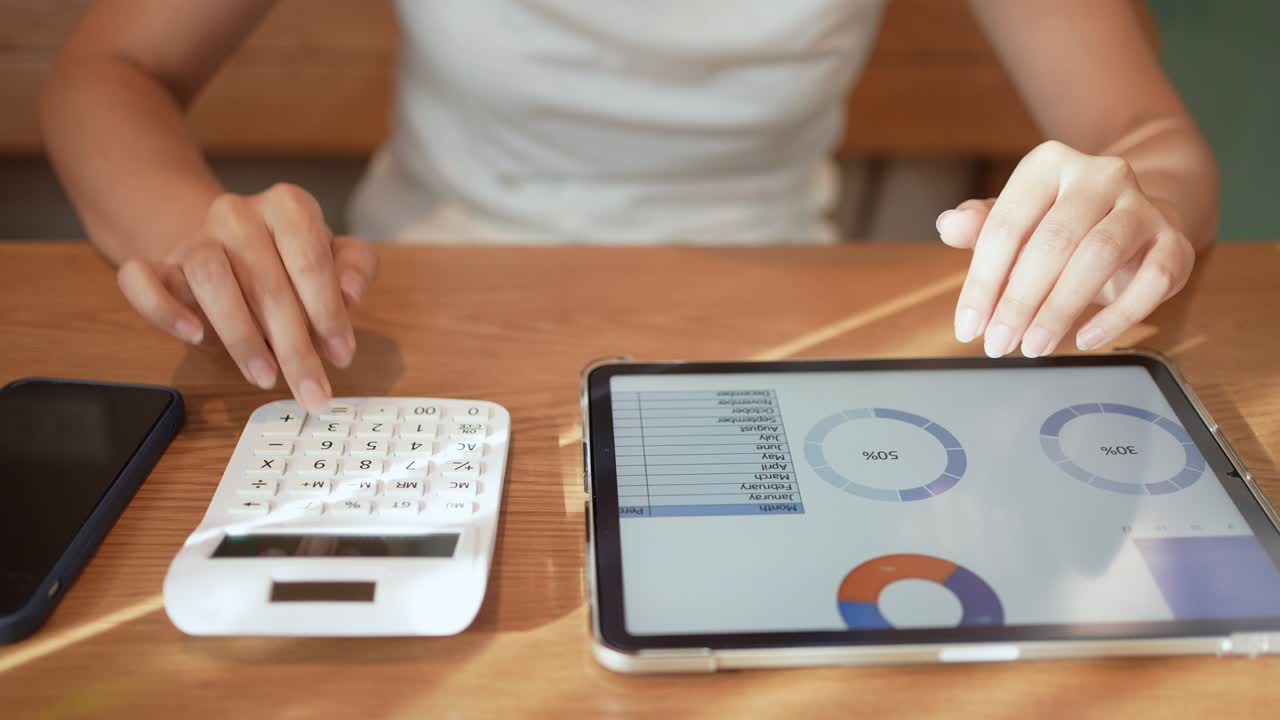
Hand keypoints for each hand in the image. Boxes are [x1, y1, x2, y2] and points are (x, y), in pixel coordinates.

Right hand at [115, 183, 377, 410]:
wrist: (233, 251)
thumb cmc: (293, 262)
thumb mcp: (337, 259)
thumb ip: (355, 267)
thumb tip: (350, 293)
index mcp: (288, 206)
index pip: (309, 258)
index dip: (328, 312)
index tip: (342, 356)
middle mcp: (238, 213)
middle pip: (265, 280)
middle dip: (293, 345)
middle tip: (310, 388)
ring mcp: (195, 238)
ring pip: (209, 277)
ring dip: (240, 335)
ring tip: (265, 376)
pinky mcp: (159, 265)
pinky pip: (142, 279)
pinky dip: (163, 308)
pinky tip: (194, 335)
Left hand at [937, 141, 1195, 357]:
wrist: (1138, 218)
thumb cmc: (1061, 225)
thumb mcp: (1017, 221)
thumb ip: (982, 225)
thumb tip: (948, 225)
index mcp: (1049, 164)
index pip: (1006, 225)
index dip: (982, 281)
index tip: (967, 327)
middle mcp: (1099, 175)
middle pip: (1052, 242)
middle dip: (1019, 302)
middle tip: (998, 344)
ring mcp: (1141, 206)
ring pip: (1099, 256)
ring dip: (1060, 309)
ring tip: (1033, 347)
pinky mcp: (1174, 240)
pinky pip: (1151, 280)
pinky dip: (1118, 316)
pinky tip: (1084, 340)